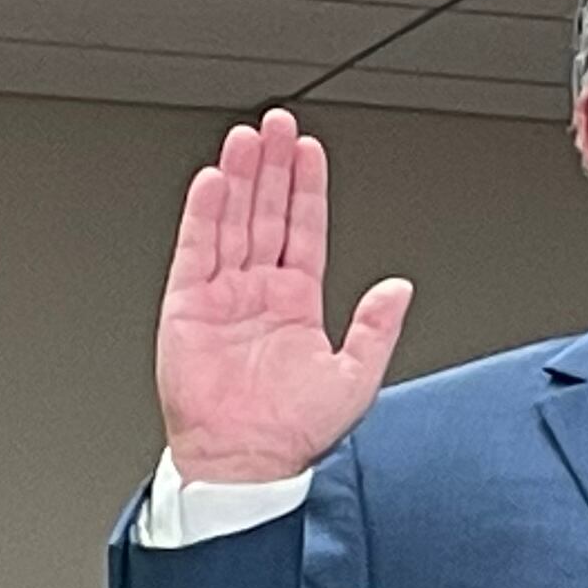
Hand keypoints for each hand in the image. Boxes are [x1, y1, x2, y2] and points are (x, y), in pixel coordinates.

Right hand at [160, 109, 413, 484]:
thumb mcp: (355, 378)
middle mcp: (259, 292)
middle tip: (278, 124)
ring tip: (248, 138)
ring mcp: (222, 295)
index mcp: (297, 304)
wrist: (246, 463)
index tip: (310, 151)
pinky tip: (214, 181)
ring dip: (241, 179)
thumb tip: (399, 288)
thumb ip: (377, 328)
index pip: (303, 230)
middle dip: (272, 168)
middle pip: (266, 213)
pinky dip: (204, 214)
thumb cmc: (293, 433)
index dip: (307, 189)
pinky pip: (197, 250)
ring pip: (232, 221)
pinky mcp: (188, 306)